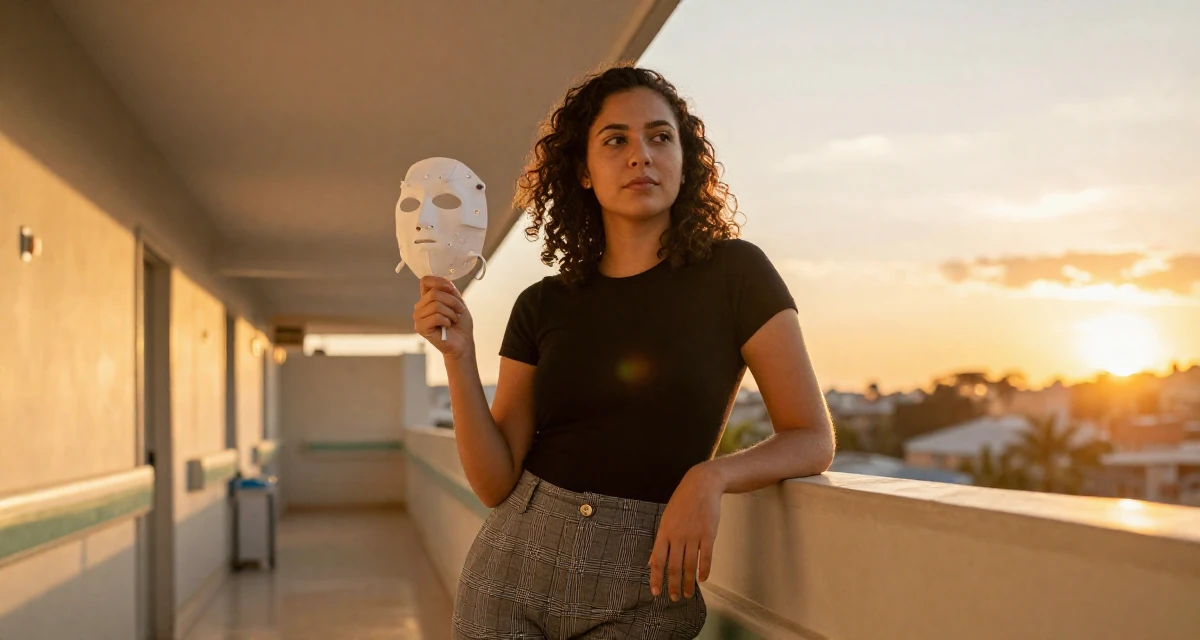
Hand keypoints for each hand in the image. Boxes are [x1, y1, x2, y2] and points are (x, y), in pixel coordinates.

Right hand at [413, 276, 473, 359]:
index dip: (439, 282)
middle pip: (434, 293)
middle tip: (459, 311)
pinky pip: (435, 317)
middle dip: (452, 301)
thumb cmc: (460, 323)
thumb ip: (450, 290)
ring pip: (436, 305)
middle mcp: (420, 306)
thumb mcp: (458, 301)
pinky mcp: (420, 327)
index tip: (452, 290)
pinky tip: (447, 325)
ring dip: (451, 313)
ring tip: (453, 320)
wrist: (463, 342)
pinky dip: (446, 320)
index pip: (426, 280)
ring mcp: (419, 316)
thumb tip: (445, 282)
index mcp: (428, 297)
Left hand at [649, 464, 722, 600]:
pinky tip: (703, 579)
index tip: (656, 592)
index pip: (658, 560)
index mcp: (664, 532)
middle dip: (673, 585)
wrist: (702, 486)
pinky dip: (704, 570)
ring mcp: (694, 535)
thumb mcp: (666, 519)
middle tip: (674, 598)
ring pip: (690, 565)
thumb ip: (660, 542)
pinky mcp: (709, 534)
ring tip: (688, 593)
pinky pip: (706, 557)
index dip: (656, 578)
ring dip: (688, 582)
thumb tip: (651, 561)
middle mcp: (678, 536)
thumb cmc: (682, 502)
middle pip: (674, 566)